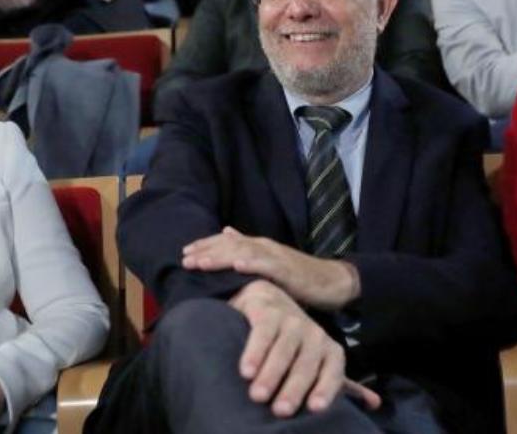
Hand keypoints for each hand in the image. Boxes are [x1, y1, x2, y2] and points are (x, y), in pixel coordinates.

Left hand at [183, 227, 359, 309]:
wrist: (332, 282)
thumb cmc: (299, 277)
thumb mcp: (269, 264)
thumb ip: (249, 251)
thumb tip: (227, 233)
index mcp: (259, 247)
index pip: (227, 242)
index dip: (206, 245)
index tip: (185, 252)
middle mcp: (265, 247)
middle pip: (230, 244)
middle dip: (206, 250)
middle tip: (185, 258)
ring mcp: (277, 257)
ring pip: (244, 252)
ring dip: (221, 257)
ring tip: (201, 262)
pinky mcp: (288, 270)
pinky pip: (267, 266)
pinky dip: (251, 264)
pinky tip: (237, 266)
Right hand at [229, 280, 380, 417]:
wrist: (268, 300)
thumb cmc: (296, 343)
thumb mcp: (319, 361)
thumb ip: (340, 383)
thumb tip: (375, 404)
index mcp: (330, 350)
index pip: (332, 372)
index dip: (325, 389)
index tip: (314, 409)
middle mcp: (314, 334)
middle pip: (305, 365)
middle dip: (293, 388)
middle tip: (280, 411)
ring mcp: (291, 320)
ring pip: (283, 350)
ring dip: (270, 374)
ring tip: (257, 396)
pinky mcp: (267, 311)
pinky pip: (262, 333)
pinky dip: (254, 352)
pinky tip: (246, 371)